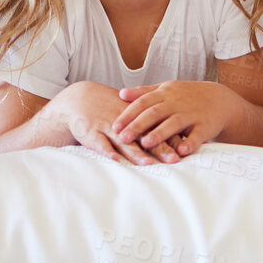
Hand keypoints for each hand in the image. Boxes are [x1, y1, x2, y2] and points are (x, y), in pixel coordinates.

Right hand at [51, 82, 176, 165]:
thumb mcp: (129, 110)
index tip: (184, 149)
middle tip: (174, 160)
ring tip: (148, 163)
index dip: (171, 137)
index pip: (157, 126)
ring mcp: (107, 126)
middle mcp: (124, 120)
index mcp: (136, 114)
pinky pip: (99, 143)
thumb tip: (172, 134)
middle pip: (144, 135)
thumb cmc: (108, 107)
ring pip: (123, 140)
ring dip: (135, 152)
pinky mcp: (91, 132)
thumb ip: (148, 122)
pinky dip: (106, 151)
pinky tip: (114, 160)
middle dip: (159, 147)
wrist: (79, 99)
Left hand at [111, 82, 240, 158]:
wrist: (220, 100)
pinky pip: (197, 135)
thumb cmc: (188, 97)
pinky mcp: (205, 126)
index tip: (114, 126)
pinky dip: (190, 143)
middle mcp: (177, 103)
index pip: (143, 103)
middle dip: (138, 125)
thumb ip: (144, 92)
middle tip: (123, 138)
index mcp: (165, 94)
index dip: (128, 114)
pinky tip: (181, 151)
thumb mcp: (166, 90)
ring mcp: (192, 114)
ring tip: (146, 144)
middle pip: (155, 112)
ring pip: (174, 123)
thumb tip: (121, 94)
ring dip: (160, 133)